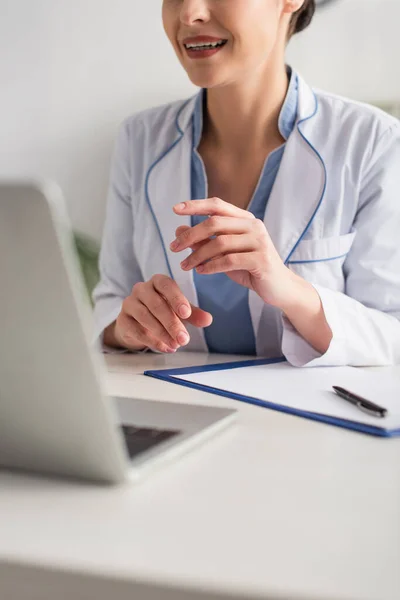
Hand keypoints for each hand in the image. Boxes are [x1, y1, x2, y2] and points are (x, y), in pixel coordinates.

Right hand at [114, 275, 211, 352]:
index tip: (186, 314)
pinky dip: (152, 341)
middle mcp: (141, 289)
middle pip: (156, 304)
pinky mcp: (123, 320)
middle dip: (172, 323)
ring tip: (176, 345)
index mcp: (157, 282)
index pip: (166, 285)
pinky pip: (136, 330)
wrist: (136, 323)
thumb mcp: (180, 312)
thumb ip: (193, 314)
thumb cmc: (161, 312)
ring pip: (145, 317)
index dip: (176, 299)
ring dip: (162, 333)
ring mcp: (129, 303)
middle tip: (184, 339)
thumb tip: (207, 320)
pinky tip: (164, 348)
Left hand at [170, 197, 299, 310]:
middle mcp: (254, 225)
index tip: (175, 209)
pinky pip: (229, 260)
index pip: (217, 205)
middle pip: (214, 223)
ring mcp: (259, 242)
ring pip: (220, 243)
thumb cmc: (249, 268)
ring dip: (197, 255)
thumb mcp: (223, 254)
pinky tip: (201, 271)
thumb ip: (204, 242)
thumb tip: (178, 229)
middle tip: (173, 248)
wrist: (279, 288)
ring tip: (184, 266)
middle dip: (190, 235)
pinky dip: (211, 266)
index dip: (195, 205)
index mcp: (245, 219)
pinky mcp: (261, 260)